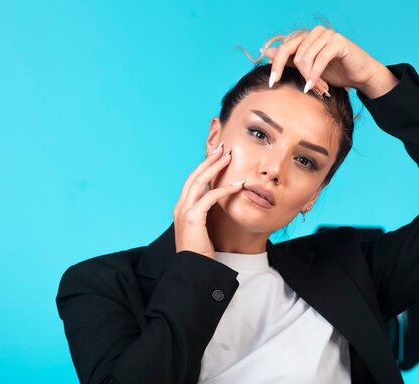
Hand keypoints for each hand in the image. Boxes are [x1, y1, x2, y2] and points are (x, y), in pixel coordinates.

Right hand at [172, 143, 245, 259]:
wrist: (192, 270)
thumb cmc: (199, 253)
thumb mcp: (201, 231)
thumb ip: (205, 216)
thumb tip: (216, 206)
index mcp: (181, 209)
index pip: (192, 182)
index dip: (203, 168)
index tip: (216, 158)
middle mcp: (180, 207)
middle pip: (194, 176)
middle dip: (208, 161)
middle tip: (222, 149)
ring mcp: (184, 212)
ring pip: (199, 182)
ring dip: (214, 167)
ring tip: (228, 157)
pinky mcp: (193, 218)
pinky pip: (210, 197)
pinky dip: (224, 189)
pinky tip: (238, 185)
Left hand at [261, 25, 396, 97]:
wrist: (359, 75)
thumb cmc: (335, 72)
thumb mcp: (307, 69)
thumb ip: (290, 60)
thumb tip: (266, 52)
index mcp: (306, 37)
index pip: (284, 48)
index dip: (276, 65)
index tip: (271, 83)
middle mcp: (315, 32)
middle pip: (292, 52)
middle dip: (292, 72)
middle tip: (296, 88)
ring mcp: (327, 35)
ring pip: (305, 57)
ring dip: (309, 77)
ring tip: (317, 88)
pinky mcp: (338, 41)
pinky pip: (320, 60)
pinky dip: (316, 75)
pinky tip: (316, 86)